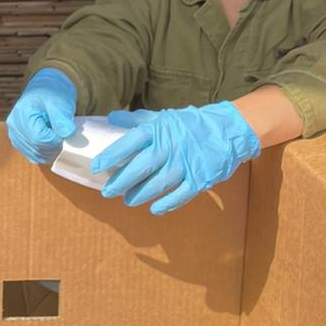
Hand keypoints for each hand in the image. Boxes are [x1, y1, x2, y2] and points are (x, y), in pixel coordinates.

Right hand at [6, 69, 77, 163]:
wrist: (45, 91)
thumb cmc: (51, 94)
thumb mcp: (59, 102)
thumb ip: (62, 118)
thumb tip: (67, 134)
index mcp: (22, 114)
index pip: (39, 138)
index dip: (56, 139)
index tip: (65, 132)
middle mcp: (14, 126)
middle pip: (37, 148)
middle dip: (54, 145)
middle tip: (63, 133)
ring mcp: (15, 135)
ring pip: (35, 155)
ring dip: (51, 150)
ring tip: (57, 135)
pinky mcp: (20, 142)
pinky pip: (34, 155)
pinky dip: (46, 153)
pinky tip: (52, 142)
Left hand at [93, 102, 260, 214]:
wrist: (228, 129)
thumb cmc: (190, 124)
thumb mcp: (163, 116)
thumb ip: (137, 119)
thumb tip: (111, 117)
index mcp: (159, 130)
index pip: (130, 142)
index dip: (112, 155)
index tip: (96, 166)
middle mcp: (170, 146)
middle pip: (140, 166)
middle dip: (121, 181)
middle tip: (107, 191)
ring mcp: (185, 163)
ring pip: (158, 182)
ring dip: (140, 194)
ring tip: (127, 200)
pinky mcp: (200, 178)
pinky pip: (181, 194)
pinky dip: (167, 203)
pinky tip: (154, 209)